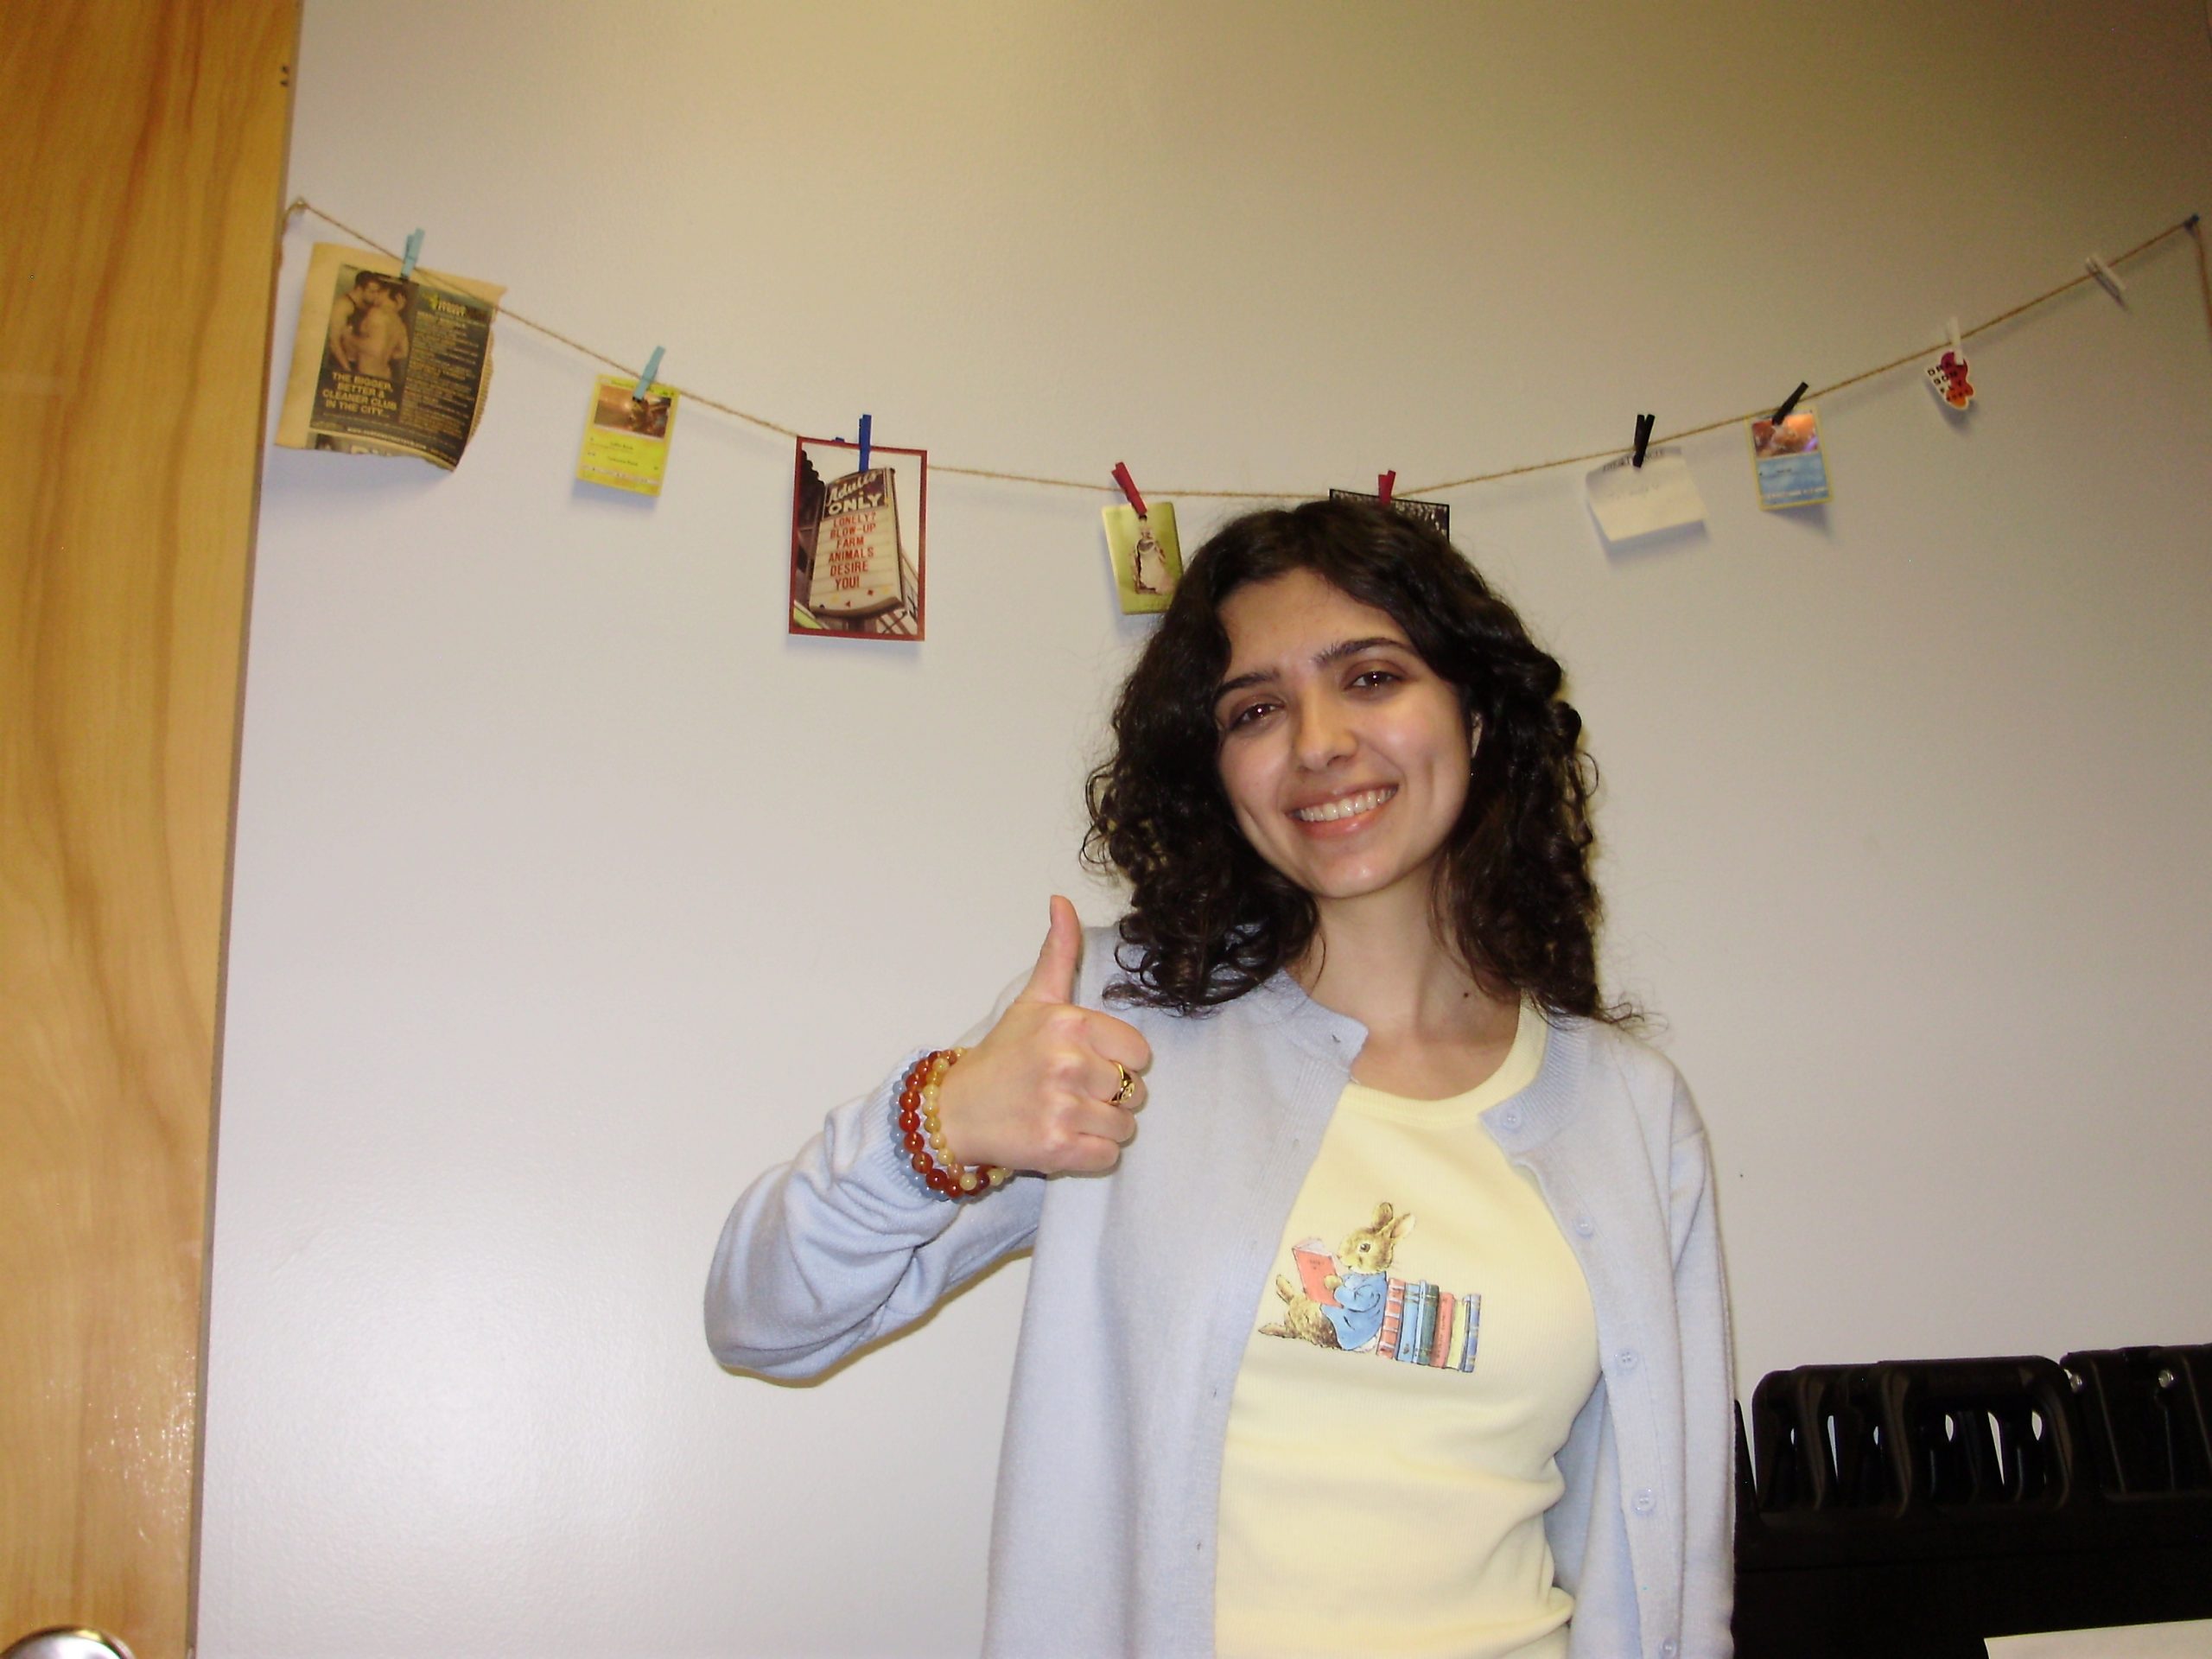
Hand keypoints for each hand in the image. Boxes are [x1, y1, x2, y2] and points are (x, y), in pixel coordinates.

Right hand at [933, 896, 1150, 1174]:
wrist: (954, 1112)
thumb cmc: (1001, 1057)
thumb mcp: (1032, 1000)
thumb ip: (1058, 954)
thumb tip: (1062, 900)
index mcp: (1069, 1024)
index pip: (1138, 1052)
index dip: (1117, 1061)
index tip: (1086, 1064)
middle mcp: (1067, 1064)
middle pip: (1134, 1091)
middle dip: (1109, 1098)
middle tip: (1069, 1093)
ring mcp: (1061, 1108)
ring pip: (1124, 1127)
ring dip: (1100, 1128)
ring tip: (1064, 1116)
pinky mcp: (1056, 1149)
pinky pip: (1107, 1156)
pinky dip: (1091, 1155)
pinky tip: (1062, 1139)